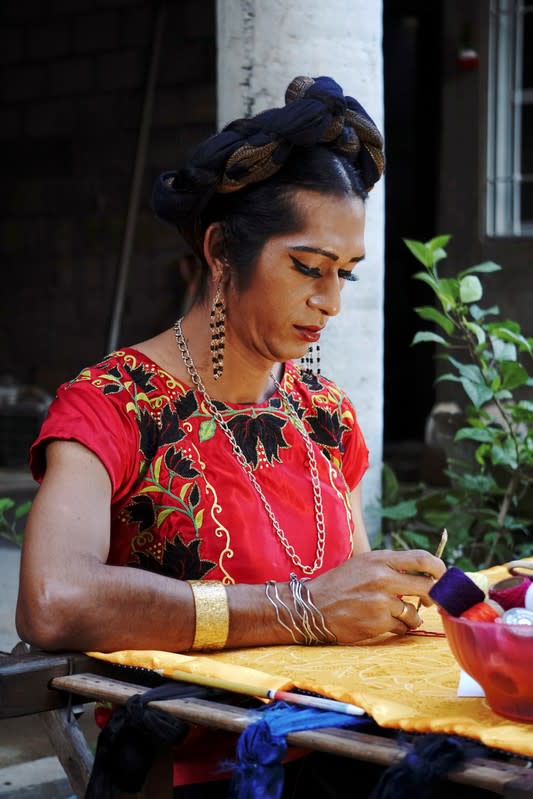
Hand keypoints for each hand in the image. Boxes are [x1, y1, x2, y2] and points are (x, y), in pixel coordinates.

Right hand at [309, 549, 445, 643]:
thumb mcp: (363, 564)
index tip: (442, 577)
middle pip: (428, 587)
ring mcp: (381, 601)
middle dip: (434, 597)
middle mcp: (382, 578)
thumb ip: (390, 566)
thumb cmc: (339, 584)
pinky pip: (402, 627)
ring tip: (398, 615)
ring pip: (415, 613)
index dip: (439, 568)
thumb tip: (424, 573)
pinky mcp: (378, 622)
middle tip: (430, 602)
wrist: (312, 606)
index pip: (422, 559)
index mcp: (379, 559)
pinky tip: (384, 623)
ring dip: (412, 617)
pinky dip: (398, 627)